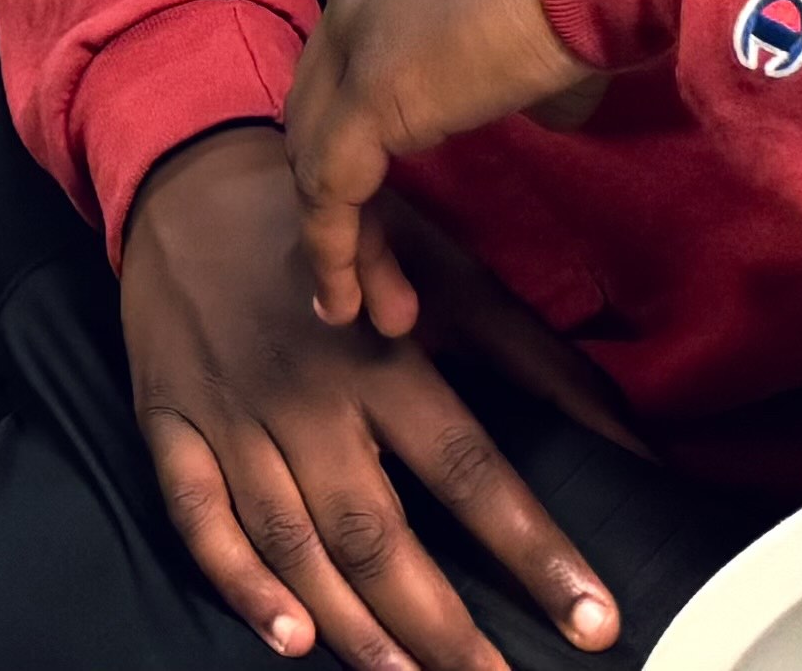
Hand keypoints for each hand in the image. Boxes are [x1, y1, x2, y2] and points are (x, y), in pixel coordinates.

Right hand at [123, 125, 618, 670]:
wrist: (189, 176)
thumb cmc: (339, 235)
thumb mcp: (441, 270)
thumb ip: (532, 359)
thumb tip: (633, 443)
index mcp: (376, 355)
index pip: (467, 470)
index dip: (532, 551)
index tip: (593, 620)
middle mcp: (303, 395)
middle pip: (375, 533)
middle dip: (441, 627)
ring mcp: (230, 415)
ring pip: (293, 541)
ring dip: (354, 626)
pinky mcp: (168, 424)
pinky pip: (198, 518)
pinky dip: (240, 582)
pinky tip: (289, 636)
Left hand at [287, 0, 608, 335]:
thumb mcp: (551, 18)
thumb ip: (526, 68)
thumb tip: (541, 107)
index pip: (349, 62)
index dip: (360, 135)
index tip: (387, 199)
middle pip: (319, 112)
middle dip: (339, 196)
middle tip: (374, 269)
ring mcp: (355, 41)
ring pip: (316, 155)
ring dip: (339, 239)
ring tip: (371, 311)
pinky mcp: (370, 94)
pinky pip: (330, 185)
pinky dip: (335, 248)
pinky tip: (355, 301)